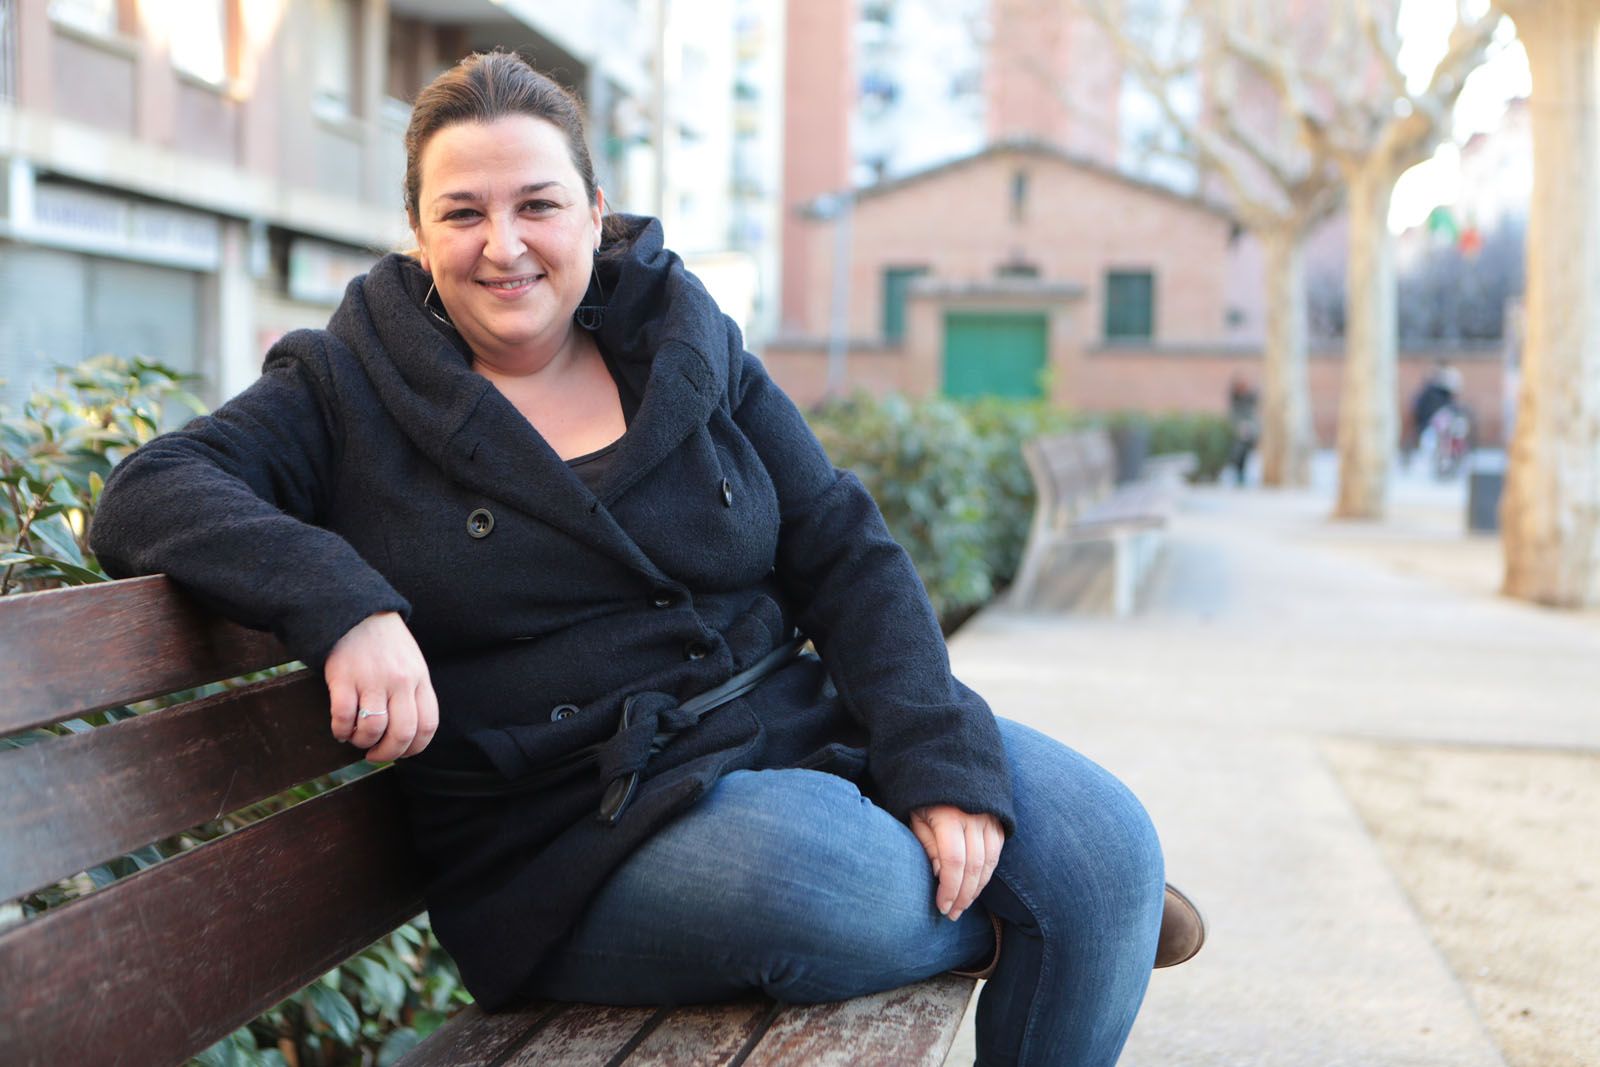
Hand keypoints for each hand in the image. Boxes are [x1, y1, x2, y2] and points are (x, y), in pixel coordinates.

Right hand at [324, 611, 438, 761]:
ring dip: (362, 742)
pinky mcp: (344, 678)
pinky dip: (341, 730)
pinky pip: (344, 717)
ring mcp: (372, 679)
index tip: (401, 752)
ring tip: (356, 737)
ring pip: (373, 729)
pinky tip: (341, 728)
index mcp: (420, 679)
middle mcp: (400, 681)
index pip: (428, 725)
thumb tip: (409, 736)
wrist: (357, 612)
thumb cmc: (386, 644)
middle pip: (402, 733)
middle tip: (375, 754)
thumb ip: (414, 694)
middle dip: (388, 753)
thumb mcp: (412, 665)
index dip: (415, 748)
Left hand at [909, 805, 1004, 921]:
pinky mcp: (998, 820)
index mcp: (949, 815)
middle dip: (963, 895)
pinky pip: (997, 852)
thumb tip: (942, 876)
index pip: (954, 862)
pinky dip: (987, 873)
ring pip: (989, 862)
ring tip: (963, 905)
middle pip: (974, 866)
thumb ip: (927, 845)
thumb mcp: (915, 816)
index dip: (950, 889)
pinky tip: (975, 885)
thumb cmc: (923, 795)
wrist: (945, 763)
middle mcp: (974, 816)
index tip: (941, 907)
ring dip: (977, 888)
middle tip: (952, 914)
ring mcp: (990, 817)